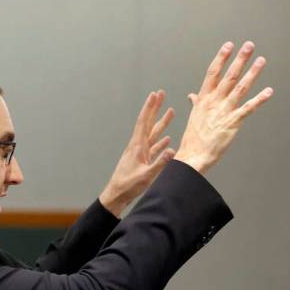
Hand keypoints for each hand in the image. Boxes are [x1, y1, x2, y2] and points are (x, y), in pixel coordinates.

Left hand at [99, 90, 175, 214]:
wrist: (117, 195)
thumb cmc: (128, 186)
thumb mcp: (146, 176)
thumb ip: (160, 164)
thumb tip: (172, 150)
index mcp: (137, 146)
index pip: (144, 122)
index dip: (150, 108)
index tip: (155, 95)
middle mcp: (138, 146)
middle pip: (148, 123)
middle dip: (155, 108)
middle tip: (161, 94)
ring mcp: (140, 153)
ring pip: (153, 134)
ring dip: (161, 123)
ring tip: (170, 112)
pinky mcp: (142, 161)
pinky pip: (153, 148)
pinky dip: (160, 142)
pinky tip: (167, 140)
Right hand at [175, 41, 272, 174]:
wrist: (194, 156)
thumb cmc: (194, 138)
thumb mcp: (194, 116)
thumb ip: (196, 102)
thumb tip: (192, 95)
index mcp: (204, 99)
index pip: (213, 73)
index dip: (221, 58)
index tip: (229, 45)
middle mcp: (214, 102)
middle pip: (229, 76)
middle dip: (240, 60)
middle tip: (249, 45)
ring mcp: (224, 111)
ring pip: (240, 88)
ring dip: (252, 73)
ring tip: (261, 60)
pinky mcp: (233, 123)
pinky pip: (248, 108)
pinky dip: (259, 99)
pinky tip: (269, 91)